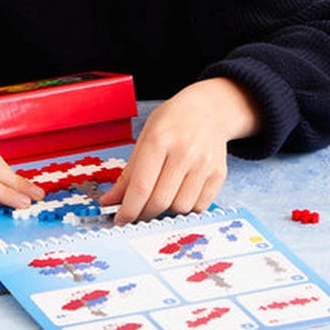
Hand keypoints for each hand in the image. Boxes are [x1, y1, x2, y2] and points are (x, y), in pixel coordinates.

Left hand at [99, 77, 259, 224]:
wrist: (208, 110)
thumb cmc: (173, 122)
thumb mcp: (145, 137)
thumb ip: (128, 172)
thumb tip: (110, 201)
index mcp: (159, 139)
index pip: (141, 186)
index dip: (128, 209)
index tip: (120, 220)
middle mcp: (184, 151)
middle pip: (159, 201)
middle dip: (143, 214)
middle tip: (136, 214)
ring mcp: (204, 164)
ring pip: (179, 208)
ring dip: (166, 211)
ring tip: (161, 196)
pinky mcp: (218, 174)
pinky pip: (198, 207)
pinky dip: (185, 208)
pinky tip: (179, 194)